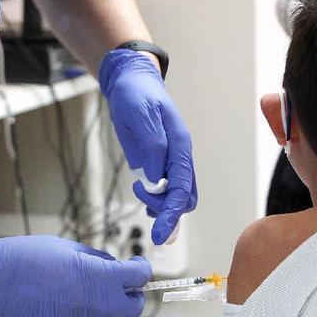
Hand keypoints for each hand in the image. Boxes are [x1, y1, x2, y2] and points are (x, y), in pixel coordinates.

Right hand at [0, 236, 149, 316]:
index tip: (137, 264)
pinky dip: (87, 315)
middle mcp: (96, 303)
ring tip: (93, 290)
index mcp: (100, 277)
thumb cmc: (26, 256)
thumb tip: (112, 266)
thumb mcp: (68, 247)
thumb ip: (96, 259)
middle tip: (122, 283)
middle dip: (132, 296)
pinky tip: (72, 300)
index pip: (138, 278)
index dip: (141, 269)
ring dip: (109, 307)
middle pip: (132, 309)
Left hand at [99, 49, 197, 244]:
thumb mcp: (139, 114)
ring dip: (161, 206)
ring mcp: (170, 162)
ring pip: (178, 197)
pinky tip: (146, 203)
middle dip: (166, 210)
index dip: (172, 214)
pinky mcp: (159, 164)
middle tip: (142, 200)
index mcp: (180, 146)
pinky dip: (158, 202)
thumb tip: (156, 180)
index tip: (161, 235)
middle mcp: (180, 157)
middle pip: (185, 198)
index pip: (182, 188)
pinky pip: (166, 190)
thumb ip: (151, 146)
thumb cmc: (135, 94)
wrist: (131, 82)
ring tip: (139, 191)